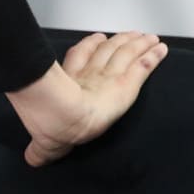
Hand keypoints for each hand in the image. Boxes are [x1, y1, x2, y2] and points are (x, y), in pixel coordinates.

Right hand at [6, 32, 168, 166]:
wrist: (65, 119)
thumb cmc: (53, 125)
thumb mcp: (44, 142)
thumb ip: (41, 149)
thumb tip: (32, 159)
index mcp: (69, 83)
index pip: (80, 57)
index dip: (90, 45)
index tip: (98, 39)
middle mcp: (91, 74)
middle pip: (108, 50)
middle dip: (120, 40)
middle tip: (130, 35)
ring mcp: (110, 76)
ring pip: (127, 53)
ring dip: (139, 44)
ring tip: (147, 38)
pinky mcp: (128, 83)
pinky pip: (144, 66)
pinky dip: (153, 56)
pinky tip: (160, 50)